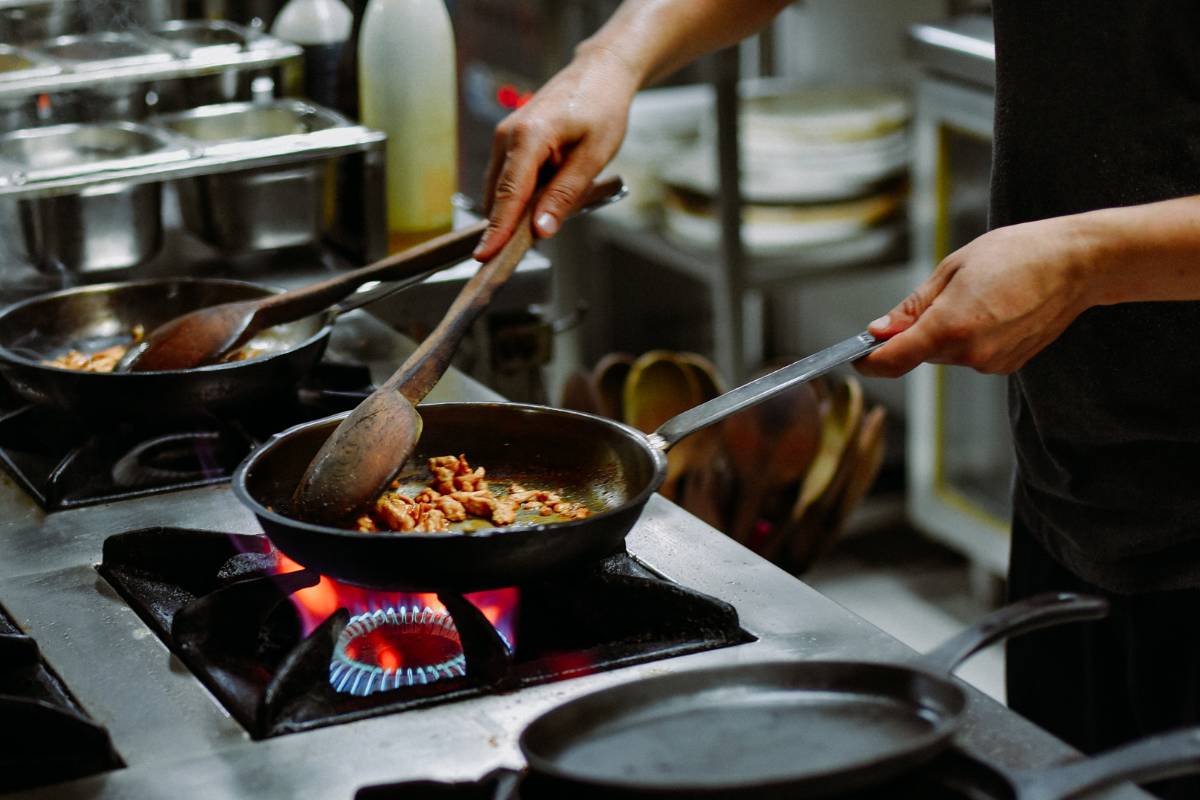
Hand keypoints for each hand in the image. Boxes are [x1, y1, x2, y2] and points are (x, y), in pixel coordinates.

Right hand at [474, 46, 638, 261]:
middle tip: (521, 253)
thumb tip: (541, 230)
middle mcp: (508, 135)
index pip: (508, 194)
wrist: (600, 73)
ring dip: (515, 210)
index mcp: (529, 137)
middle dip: (505, 226)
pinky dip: (519, 196)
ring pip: (499, 189)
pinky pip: (506, 178)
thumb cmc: (602, 108)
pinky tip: (544, 199)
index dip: (498, 230)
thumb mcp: (593, 157)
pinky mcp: (509, 140)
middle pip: (497, 195)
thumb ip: (564, 195)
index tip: (486, 257)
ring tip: (546, 219)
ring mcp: (504, 136)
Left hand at [856, 216, 1097, 376]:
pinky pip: (972, 354)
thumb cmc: (1016, 254)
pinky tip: (996, 309)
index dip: (868, 360)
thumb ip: (912, 307)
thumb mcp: (952, 268)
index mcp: (949, 328)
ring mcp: (991, 363)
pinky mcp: (1008, 365)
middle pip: (919, 354)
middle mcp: (969, 355)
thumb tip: (879, 330)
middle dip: (917, 332)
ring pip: (947, 354)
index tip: (857, 355)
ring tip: (980, 295)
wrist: (1077, 263)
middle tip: (943, 293)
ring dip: (948, 332)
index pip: (891, 361)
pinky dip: (972, 336)